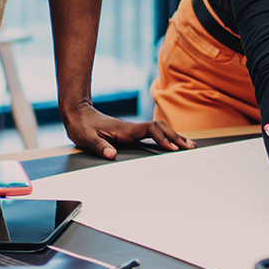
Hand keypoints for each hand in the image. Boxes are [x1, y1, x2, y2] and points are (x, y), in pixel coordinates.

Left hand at [65, 105, 193, 158]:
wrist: (78, 112)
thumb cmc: (82, 126)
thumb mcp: (86, 138)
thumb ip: (100, 146)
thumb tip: (112, 155)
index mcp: (125, 129)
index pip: (151, 130)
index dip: (163, 138)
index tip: (173, 148)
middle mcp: (132, 128)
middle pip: (161, 128)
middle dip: (176, 137)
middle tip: (190, 147)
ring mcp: (132, 129)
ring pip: (159, 129)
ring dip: (173, 136)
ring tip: (188, 145)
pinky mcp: (131, 132)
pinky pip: (153, 133)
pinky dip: (165, 137)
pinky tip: (171, 142)